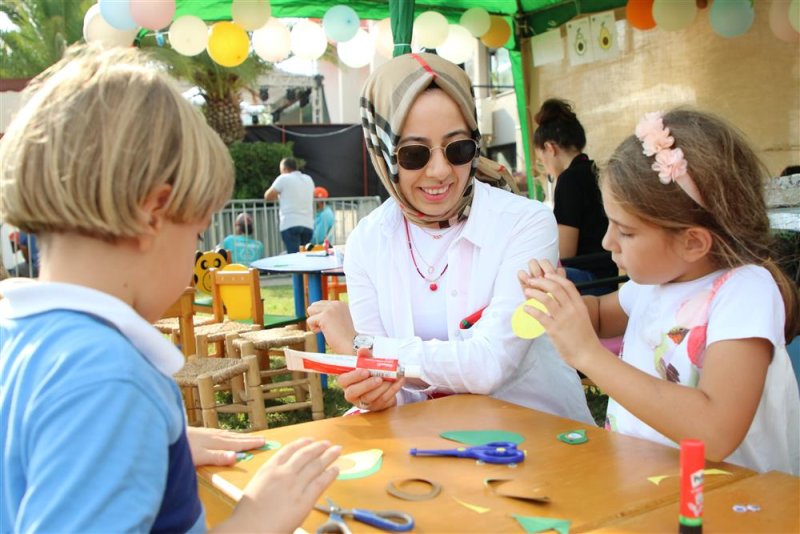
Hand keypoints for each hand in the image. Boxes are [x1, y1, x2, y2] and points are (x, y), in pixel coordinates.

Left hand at [186, 427, 265, 465]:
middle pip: (235, 438)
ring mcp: (206, 434)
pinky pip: (220, 435)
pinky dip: (227, 436)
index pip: (238, 443)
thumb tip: (236, 457)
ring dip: (239, 437)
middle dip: (249, 439)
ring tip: (248, 437)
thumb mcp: (199, 457)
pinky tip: (223, 436)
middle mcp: (214, 436)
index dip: (251, 443)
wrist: (163, 433)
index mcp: (217, 442)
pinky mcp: (199, 434)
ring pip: (227, 435)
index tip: (264, 442)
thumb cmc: (181, 449)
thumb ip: (217, 457)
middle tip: (263, 439)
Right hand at [217, 438, 340, 532]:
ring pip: (316, 465)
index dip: (302, 443)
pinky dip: (330, 474)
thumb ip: (270, 478)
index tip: (310, 440)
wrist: (250, 528)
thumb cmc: (247, 514)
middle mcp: (284, 473)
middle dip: (318, 447)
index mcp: (269, 468)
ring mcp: (295, 485)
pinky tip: (336, 469)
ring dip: (328, 456)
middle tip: (327, 443)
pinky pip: (321, 483)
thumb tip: (282, 477)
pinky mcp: (305, 500)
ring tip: (337, 451)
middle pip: (305, 455)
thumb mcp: (256, 486)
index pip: (289, 450)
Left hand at [306, 300, 355, 354]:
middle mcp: (336, 304)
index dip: (321, 316)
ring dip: (314, 321)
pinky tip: (325, 332)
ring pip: (310, 310)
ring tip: (326, 329)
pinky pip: (309, 320)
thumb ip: (329, 313)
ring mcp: (330, 309)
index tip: (332, 325)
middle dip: (316, 317)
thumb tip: (312, 309)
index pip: (321, 304)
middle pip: (314, 305)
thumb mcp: (339, 320)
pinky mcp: (324, 316)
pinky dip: (314, 329)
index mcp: (340, 304)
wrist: (352, 345)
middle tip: (328, 327)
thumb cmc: (344, 337)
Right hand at [338, 348, 405, 411]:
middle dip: (368, 385)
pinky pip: (384, 400)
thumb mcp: (367, 362)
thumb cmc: (369, 370)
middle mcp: (351, 394)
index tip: (365, 371)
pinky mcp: (376, 406)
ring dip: (382, 388)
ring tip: (391, 378)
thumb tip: (362, 350)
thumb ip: (364, 356)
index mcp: (346, 381)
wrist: (380, 380)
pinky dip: (393, 389)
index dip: (354, 376)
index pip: (344, 380)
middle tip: (379, 379)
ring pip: (370, 398)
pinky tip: (399, 381)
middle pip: (354, 392)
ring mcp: (363, 402)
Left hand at [519, 259, 602, 369]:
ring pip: (546, 299)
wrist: (588, 354)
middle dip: (541, 281)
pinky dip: (530, 309)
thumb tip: (562, 299)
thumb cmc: (584, 338)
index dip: (555, 277)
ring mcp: (563, 319)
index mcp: (579, 305)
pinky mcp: (555, 330)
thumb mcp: (582, 317)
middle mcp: (572, 309)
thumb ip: (573, 307)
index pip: (567, 284)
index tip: (546, 274)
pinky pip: (540, 315)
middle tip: (531, 280)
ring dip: (534, 293)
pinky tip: (525, 308)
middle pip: (555, 288)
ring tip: (526, 291)